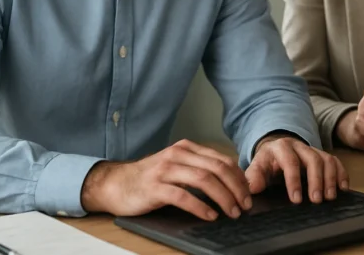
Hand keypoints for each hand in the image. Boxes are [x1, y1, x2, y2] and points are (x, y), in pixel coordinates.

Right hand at [80, 139, 250, 220]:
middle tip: (245, 205)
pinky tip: (210, 216)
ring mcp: (165, 170)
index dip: (239, 177)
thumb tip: (231, 181)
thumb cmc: (150, 178)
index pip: (222, 160)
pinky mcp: (155, 187)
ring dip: (223, 198)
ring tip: (232, 212)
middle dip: (236, 188)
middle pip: (217, 168)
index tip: (248, 193)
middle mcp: (177, 155)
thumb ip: (199, 168)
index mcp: (186, 148)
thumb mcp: (177, 166)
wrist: (115, 183)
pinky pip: (184, 196)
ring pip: (204, 180)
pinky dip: (201, 207)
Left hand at [246, 135, 348, 203]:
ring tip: (330, 197)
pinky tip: (343, 188)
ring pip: (326, 159)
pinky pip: (335, 161)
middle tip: (317, 200)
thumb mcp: (257, 168)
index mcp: (280, 148)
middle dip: (316, 180)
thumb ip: (254, 177)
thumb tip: (253, 189)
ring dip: (330, 178)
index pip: (290, 162)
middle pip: (312, 159)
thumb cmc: (267, 163)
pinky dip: (341, 173)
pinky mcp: (322, 155)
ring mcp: (312, 149)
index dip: (294, 180)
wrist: (275, 150)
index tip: (296, 199)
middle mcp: (298, 146)